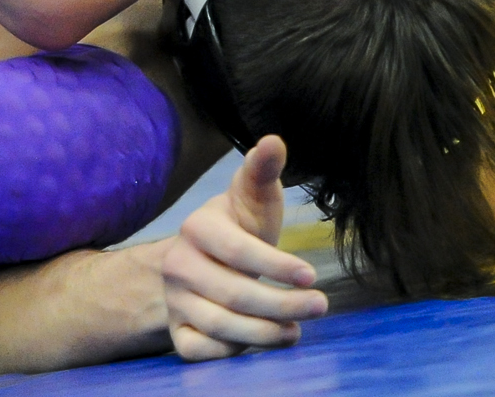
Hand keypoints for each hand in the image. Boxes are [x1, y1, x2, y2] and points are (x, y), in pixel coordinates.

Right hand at [163, 137, 326, 361]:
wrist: (206, 259)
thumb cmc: (241, 224)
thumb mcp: (254, 196)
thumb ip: (263, 171)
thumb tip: (273, 141)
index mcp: (197, 227)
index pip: (238, 251)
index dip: (276, 265)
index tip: (312, 276)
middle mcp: (178, 265)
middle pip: (233, 294)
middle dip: (281, 304)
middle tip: (320, 306)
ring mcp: (174, 300)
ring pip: (218, 326)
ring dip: (263, 333)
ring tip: (297, 331)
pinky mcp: (177, 331)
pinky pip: (197, 351)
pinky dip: (229, 353)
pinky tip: (262, 342)